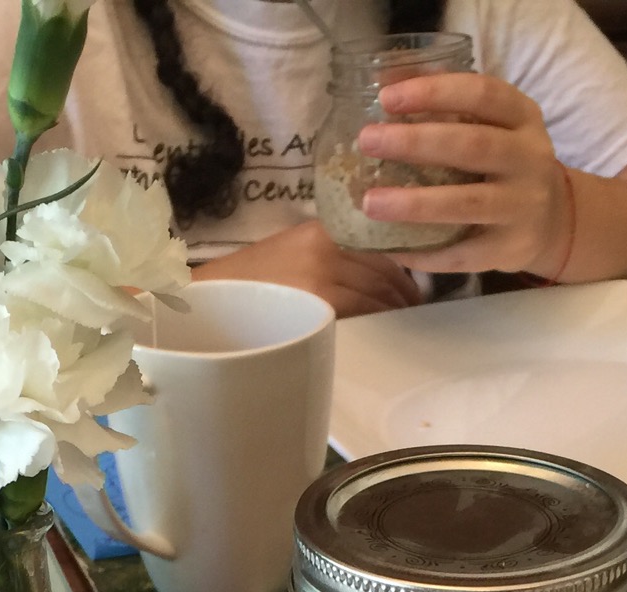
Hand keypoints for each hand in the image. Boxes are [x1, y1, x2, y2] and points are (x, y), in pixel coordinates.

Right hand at [194, 220, 420, 316]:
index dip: (406, 265)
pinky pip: (362, 313)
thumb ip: (334, 252)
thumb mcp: (294, 249)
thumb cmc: (251, 280)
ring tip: (405, 321)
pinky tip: (383, 328)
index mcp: (323, 228)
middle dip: (406, 292)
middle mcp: (328, 246)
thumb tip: (378, 271)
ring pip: (378, 294)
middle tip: (417, 308)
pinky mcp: (318, 305)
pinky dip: (378, 320)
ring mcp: (324, 276)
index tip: (416, 283)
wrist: (209, 297)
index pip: (382, 243)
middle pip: (385, 270)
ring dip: (396, 309)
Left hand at [356, 74, 571, 276]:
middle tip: (368, 141)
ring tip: (370, 202)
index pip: (483, 94)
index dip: (435, 92)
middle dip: (415, 143)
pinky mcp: (509, 249)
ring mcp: (522, 207)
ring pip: (466, 204)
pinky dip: (422, 253)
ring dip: (414, 203)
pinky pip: (461, 254)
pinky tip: (388, 246)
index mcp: (523, 118)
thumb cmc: (505, 164)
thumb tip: (389, 77)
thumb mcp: (491, 125)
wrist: (554, 221)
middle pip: (472, 146)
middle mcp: (529, 159)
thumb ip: (449, 104)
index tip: (387, 97)